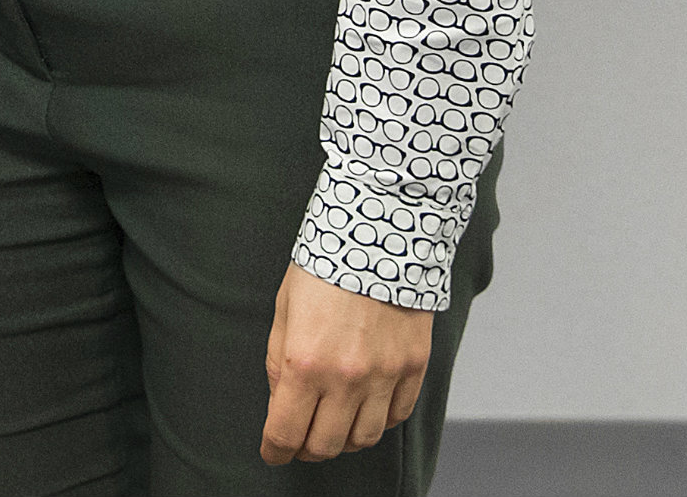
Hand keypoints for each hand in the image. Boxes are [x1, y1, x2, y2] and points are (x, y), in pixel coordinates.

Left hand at [262, 262, 432, 465]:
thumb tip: (281, 402)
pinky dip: (378, 420)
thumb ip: (279, 362)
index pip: (286, 431)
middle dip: (306, 449)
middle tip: (300, 441)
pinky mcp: (413, 367)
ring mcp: (384, 375)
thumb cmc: (324, 267)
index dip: (275, 450)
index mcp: (305, 362)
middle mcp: (346, 377)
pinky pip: (397, 416)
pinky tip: (365, 408)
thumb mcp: (284, 310)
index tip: (273, 452)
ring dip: (343, 439)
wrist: (377, 234)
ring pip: (364, 438)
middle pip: (325, 445)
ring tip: (333, 425)